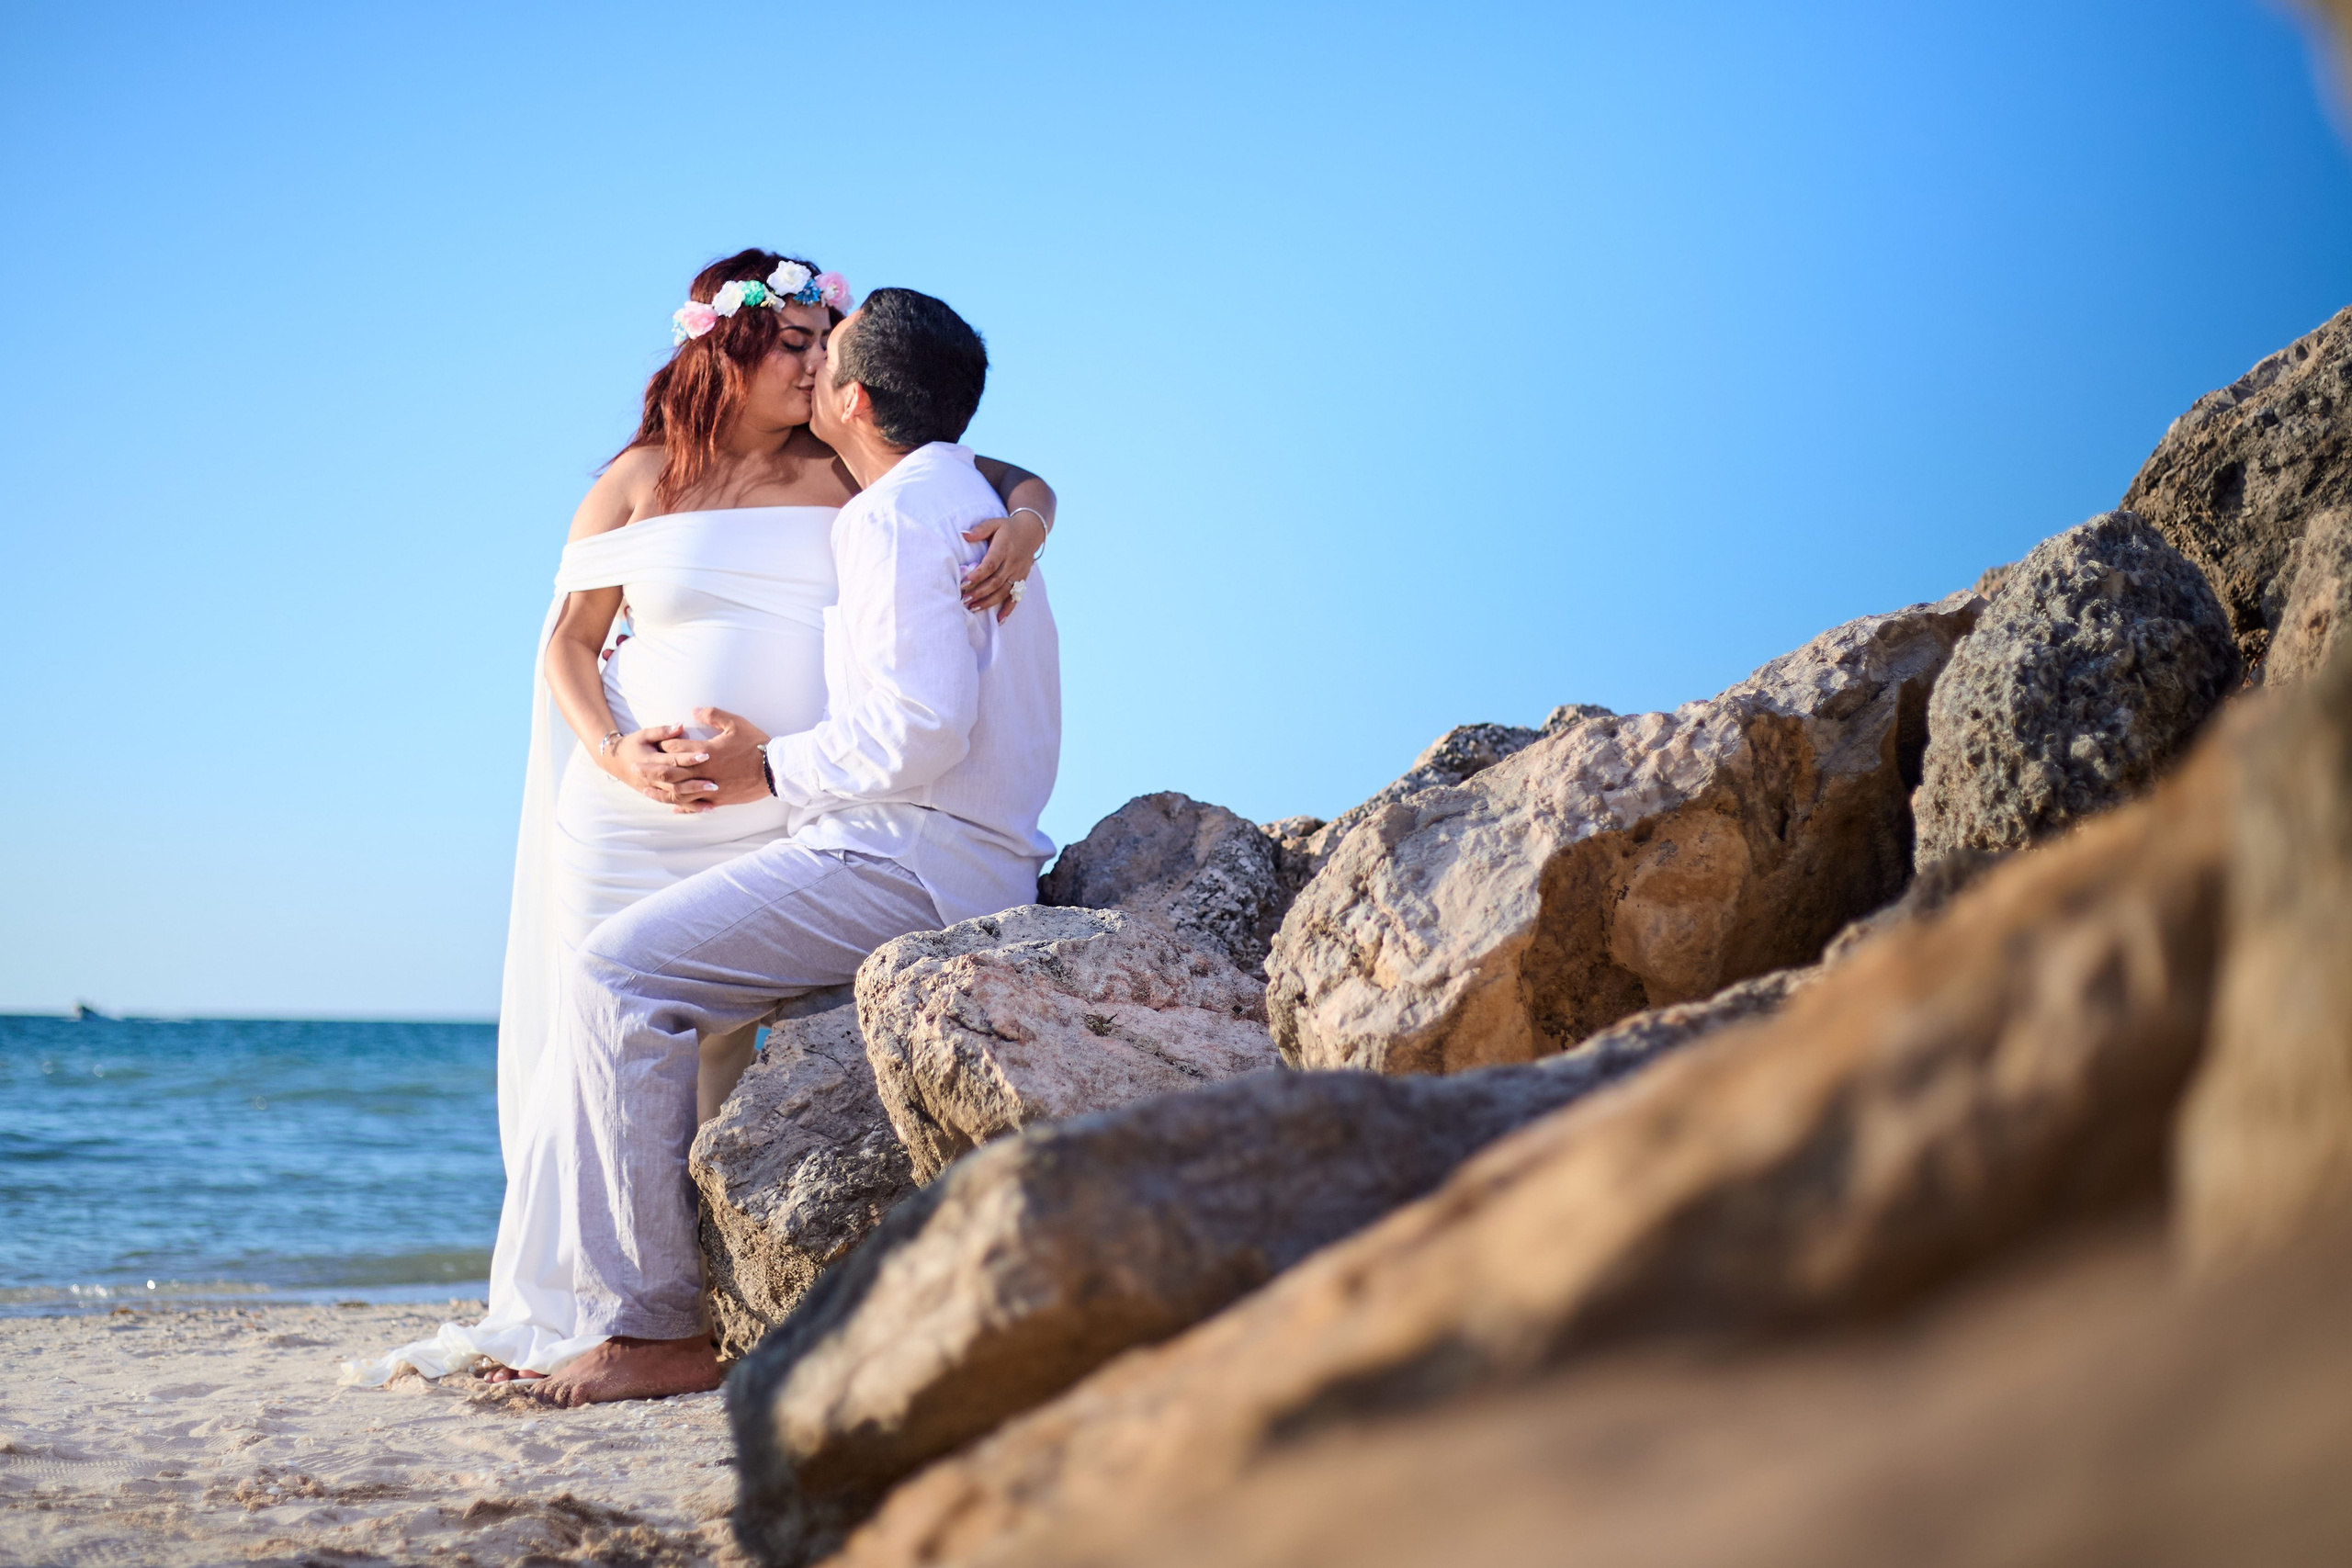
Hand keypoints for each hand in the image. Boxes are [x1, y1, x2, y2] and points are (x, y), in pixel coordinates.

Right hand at [600, 724, 708, 806]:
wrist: (615, 761)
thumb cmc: (633, 744)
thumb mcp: (644, 734)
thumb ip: (662, 731)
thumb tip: (681, 725)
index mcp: (649, 759)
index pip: (671, 760)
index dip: (688, 758)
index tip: (706, 755)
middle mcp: (652, 777)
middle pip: (675, 782)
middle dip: (695, 783)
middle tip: (714, 783)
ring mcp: (654, 789)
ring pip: (676, 796)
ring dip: (696, 798)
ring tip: (714, 795)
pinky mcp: (658, 795)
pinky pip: (676, 803)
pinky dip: (691, 807)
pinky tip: (709, 808)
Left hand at [655, 707, 774, 811]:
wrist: (775, 770)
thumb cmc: (756, 744)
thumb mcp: (736, 723)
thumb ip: (713, 715)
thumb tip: (694, 711)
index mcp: (705, 751)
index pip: (675, 748)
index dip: (663, 745)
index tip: (654, 743)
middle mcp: (703, 771)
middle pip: (670, 771)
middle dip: (650, 769)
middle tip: (634, 768)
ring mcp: (710, 788)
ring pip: (679, 792)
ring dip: (660, 791)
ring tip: (645, 790)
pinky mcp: (718, 799)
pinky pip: (696, 805)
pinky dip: (683, 807)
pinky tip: (673, 808)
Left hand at [961, 508, 1046, 622]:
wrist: (1032, 530)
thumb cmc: (1008, 527)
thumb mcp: (994, 523)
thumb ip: (979, 530)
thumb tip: (962, 534)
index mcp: (1004, 548)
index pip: (990, 565)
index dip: (977, 575)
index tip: (964, 583)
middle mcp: (1013, 562)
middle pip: (996, 581)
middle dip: (979, 593)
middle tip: (964, 600)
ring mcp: (1019, 572)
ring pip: (1004, 591)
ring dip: (989, 602)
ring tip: (973, 609)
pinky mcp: (1023, 579)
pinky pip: (1016, 596)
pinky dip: (1008, 609)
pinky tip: (999, 619)